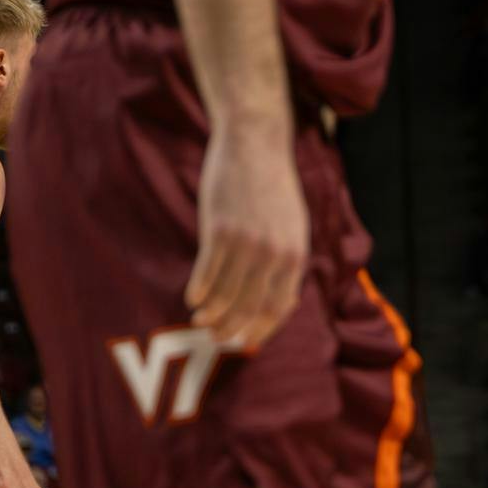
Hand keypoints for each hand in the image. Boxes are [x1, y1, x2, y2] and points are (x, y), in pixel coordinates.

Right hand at [185, 121, 308, 347]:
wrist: (256, 144)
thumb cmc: (272, 188)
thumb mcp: (293, 227)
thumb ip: (288, 263)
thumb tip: (285, 304)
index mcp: (296, 255)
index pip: (279, 308)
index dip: (261, 330)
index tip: (245, 343)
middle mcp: (274, 254)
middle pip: (251, 306)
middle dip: (232, 328)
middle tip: (216, 339)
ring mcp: (247, 242)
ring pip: (226, 293)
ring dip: (212, 313)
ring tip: (200, 323)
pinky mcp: (220, 229)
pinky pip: (207, 270)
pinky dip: (199, 289)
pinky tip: (192, 299)